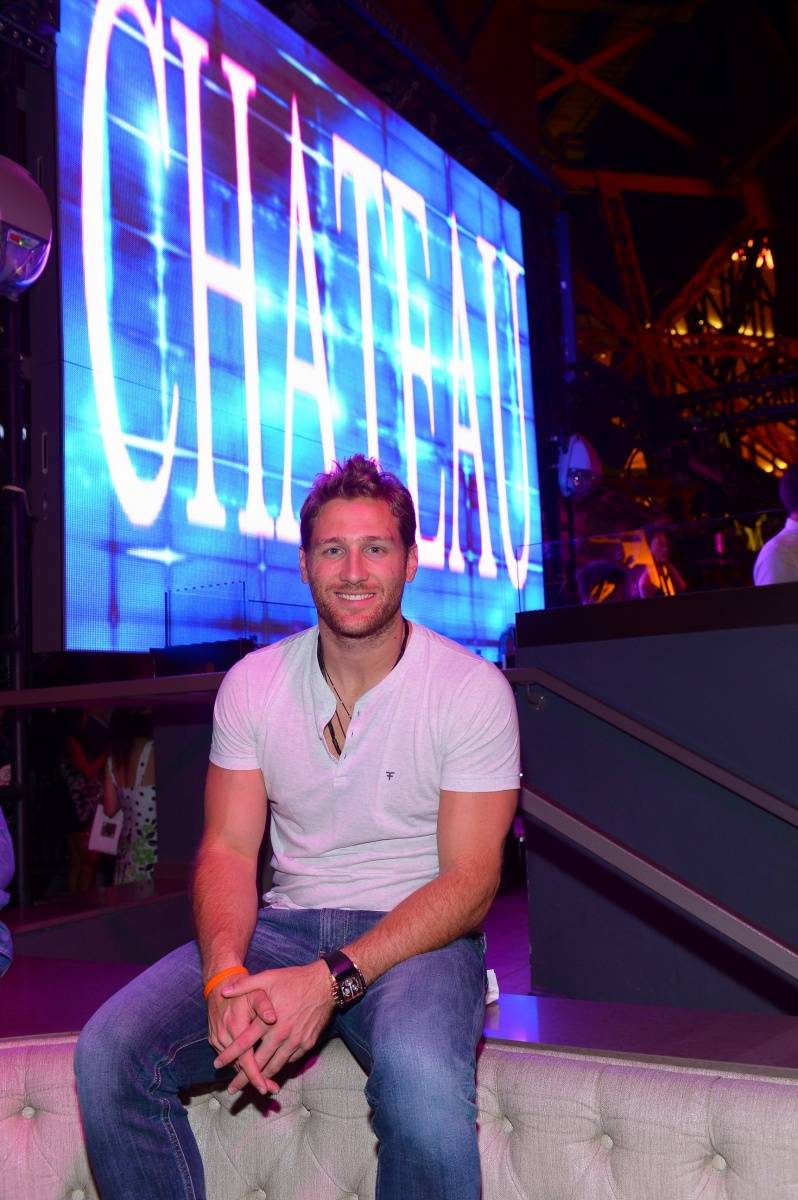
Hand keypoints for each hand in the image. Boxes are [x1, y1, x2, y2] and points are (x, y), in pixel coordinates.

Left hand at [213, 960, 334, 1093]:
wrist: (325, 985)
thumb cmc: (294, 980)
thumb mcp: (268, 977)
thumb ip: (244, 985)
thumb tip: (223, 991)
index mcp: (268, 1020)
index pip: (244, 1043)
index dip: (230, 1055)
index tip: (217, 1064)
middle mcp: (281, 1034)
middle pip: (258, 1062)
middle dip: (243, 1077)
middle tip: (232, 1088)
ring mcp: (295, 1041)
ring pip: (275, 1066)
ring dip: (262, 1078)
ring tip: (252, 1087)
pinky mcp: (307, 1044)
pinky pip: (290, 1060)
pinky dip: (280, 1067)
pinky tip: (273, 1070)